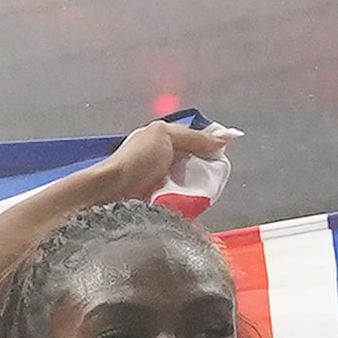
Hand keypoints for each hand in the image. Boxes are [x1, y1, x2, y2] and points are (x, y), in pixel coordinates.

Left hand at [98, 115, 239, 203]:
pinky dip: (186, 197)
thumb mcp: (167, 137)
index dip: (211, 148)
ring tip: (202, 190)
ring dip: (196, 185)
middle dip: (204, 169)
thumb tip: (226, 138)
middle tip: (212, 177)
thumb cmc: (136, 160)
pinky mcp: (157, 197)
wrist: (111, 191)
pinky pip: (180, 195)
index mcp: (162, 138)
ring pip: (188, 180)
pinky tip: (191, 200)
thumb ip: (196, 137)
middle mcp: (161, 156)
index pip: (197, 141)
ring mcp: (159, 178)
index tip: (221, 159)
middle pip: (194, 162)